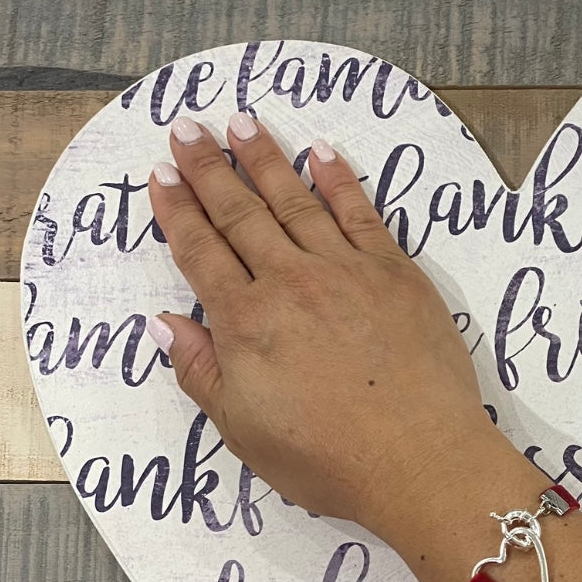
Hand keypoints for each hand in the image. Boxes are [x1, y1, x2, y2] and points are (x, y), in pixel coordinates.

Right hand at [147, 113, 500, 532]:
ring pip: (296, 201)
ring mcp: (346, 271)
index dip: (177, 211)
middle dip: (209, 168)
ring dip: (266, 158)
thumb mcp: (244, 430)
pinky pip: (361, 213)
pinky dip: (340, 180)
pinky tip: (322, 153)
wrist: (420, 459)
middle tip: (187, 129)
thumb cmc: (330, 459)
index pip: (201, 253)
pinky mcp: (395, 272)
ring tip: (241, 122)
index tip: (161, 177)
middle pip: (241, 213)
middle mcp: (291, 283)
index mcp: (247, 323)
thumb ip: (201, 372)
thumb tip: (162, 323)